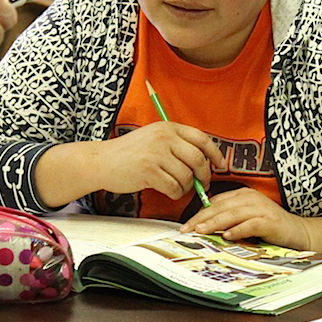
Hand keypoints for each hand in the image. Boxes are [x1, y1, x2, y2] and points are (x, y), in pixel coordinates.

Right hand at [93, 121, 225, 199]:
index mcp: (167, 127)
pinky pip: (174, 188)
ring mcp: (156, 154)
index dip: (215, 153)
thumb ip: (176, 144)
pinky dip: (175, 193)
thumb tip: (204, 161)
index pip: (201, 138)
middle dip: (204, 175)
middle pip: (198, 159)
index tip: (220, 165)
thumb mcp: (153, 138)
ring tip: (176, 186)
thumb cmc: (129, 153)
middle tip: (202, 184)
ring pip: (187, 176)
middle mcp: (164, 137)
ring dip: (186, 187)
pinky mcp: (150, 171)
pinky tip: (167, 190)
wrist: (102, 161)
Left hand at [179, 188, 321, 255]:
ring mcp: (260, 208)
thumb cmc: (270, 228)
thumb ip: (229, 219)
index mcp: (242, 195)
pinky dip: (237, 230)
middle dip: (201, 218)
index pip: (215, 202)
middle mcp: (250, 198)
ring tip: (200, 231)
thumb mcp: (246, 220)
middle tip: (186, 229)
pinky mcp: (269, 220)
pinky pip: (250, 224)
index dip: (199, 213)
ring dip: (214, 223)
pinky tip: (226, 236)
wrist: (299, 233)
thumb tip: (204, 226)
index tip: (186, 224)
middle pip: (220, 207)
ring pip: (232, 214)